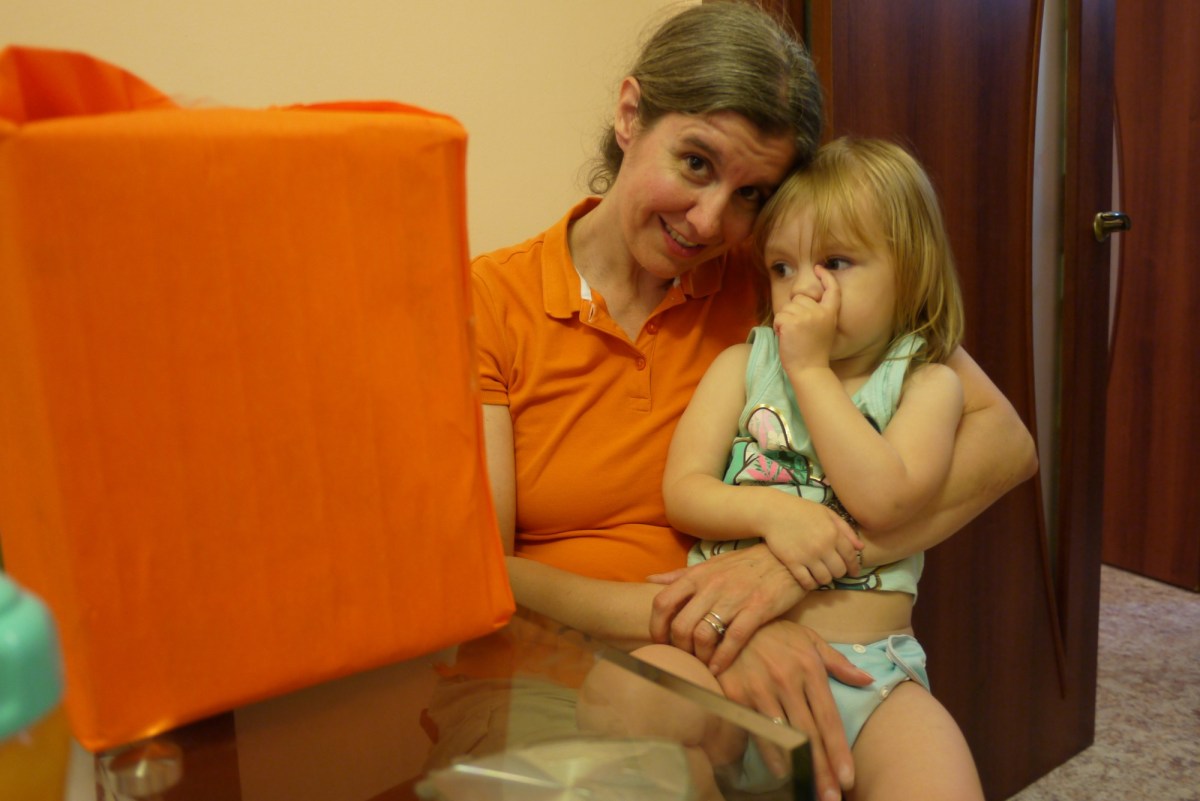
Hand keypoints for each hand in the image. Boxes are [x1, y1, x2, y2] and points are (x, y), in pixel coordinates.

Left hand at [649, 543, 806, 673]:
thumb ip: (679, 575)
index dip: (655, 627)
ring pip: (703, 634)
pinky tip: (718, 669)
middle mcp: (711, 586)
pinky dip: (722, 659)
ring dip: (699, 656)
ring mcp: (734, 598)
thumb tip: (649, 581)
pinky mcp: (757, 608)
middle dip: (678, 648)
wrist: (786, 555)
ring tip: (702, 664)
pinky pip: (733, 639)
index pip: (662, 602)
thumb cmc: (745, 563)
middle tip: (684, 658)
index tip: (660, 643)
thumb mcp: (710, 564)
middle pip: (680, 625)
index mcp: (697, 575)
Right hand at [717, 620, 870, 800]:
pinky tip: (781, 772)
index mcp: (809, 668)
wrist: (729, 620)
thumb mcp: (809, 640)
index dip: (838, 751)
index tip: (848, 778)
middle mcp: (787, 681)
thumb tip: (868, 680)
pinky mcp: (736, 695)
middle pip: (809, 735)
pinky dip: (768, 753)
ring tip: (810, 792)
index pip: (828, 718)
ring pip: (783, 737)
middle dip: (822, 770)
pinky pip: (756, 730)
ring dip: (798, 768)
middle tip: (831, 798)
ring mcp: (760, 689)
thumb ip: (837, 662)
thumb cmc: (774, 632)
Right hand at [758, 492, 862, 589]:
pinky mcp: (792, 562)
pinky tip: (810, 580)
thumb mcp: (826, 513)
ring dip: (825, 579)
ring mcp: (807, 556)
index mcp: (833, 533)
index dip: (854, 567)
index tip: (853, 572)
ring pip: (825, 579)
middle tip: (834, 571)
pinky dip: (811, 584)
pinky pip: (807, 582)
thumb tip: (860, 548)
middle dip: (839, 573)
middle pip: (839, 571)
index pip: (850, 557)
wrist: (773, 512)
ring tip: (822, 575)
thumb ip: (845, 529)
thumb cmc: (801, 510)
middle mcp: (823, 546)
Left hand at [774, 264, 839, 373]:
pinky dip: (778, 327)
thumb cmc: (812, 352)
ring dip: (785, 320)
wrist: (809, 369)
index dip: (826, 277)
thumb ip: (816, 313)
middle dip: (794, 311)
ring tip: (794, 336)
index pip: (832, 290)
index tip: (819, 268)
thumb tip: (799, 300)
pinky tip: (787, 339)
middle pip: (799, 298)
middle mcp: (820, 312)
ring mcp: (806, 316)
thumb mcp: (822, 329)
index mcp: (830, 313)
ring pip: (787, 307)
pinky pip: (779, 317)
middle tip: (799, 332)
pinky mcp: (792, 322)